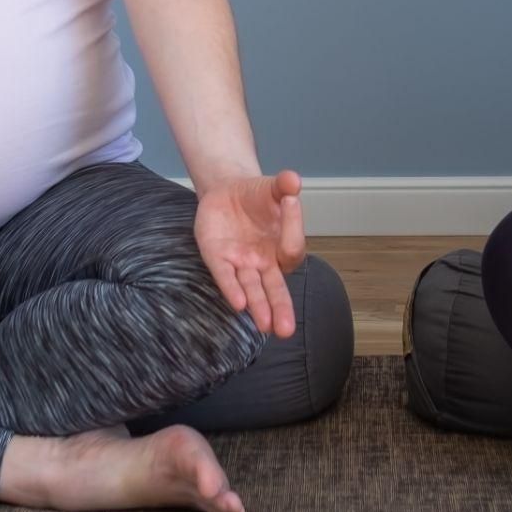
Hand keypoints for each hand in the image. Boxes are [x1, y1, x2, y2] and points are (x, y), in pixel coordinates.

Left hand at [193, 169, 305, 336]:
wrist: (227, 192)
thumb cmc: (257, 196)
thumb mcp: (272, 186)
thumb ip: (283, 185)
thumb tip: (294, 181)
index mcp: (282, 245)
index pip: (292, 249)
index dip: (293, 225)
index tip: (290, 201)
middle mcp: (264, 261)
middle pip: (274, 288)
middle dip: (280, 308)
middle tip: (287, 330)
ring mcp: (242, 262)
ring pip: (252, 289)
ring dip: (258, 307)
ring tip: (266, 327)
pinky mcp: (218, 258)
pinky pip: (225, 276)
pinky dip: (232, 288)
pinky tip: (238, 304)